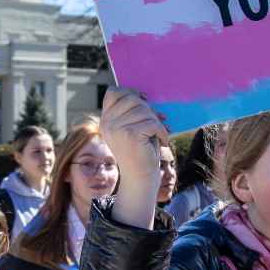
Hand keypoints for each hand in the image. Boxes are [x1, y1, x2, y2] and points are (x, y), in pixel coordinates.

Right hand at [101, 86, 168, 228]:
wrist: (140, 177)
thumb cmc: (142, 150)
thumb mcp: (134, 126)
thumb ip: (134, 111)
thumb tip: (143, 94)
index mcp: (106, 119)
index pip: (114, 92)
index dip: (131, 92)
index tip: (145, 100)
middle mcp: (107, 123)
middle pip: (133, 99)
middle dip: (149, 110)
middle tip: (156, 124)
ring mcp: (116, 128)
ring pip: (145, 110)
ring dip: (157, 123)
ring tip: (157, 135)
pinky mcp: (129, 134)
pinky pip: (153, 123)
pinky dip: (162, 132)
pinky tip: (162, 142)